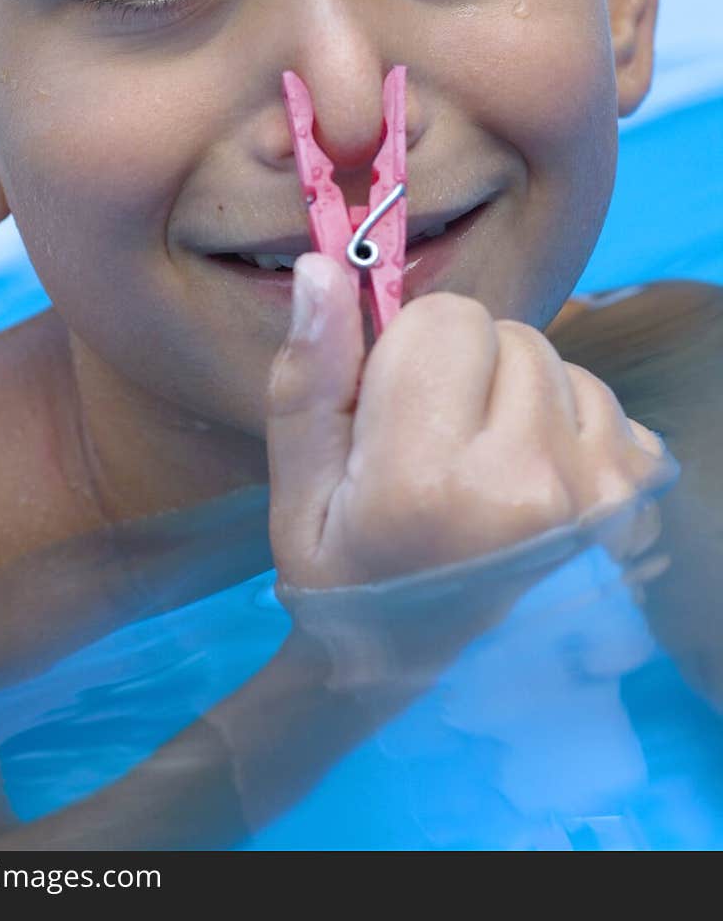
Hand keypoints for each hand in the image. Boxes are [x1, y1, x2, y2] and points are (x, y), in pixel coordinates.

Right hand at [266, 253, 671, 591]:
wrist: (416, 658)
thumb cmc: (345, 567)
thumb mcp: (297, 484)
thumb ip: (309, 374)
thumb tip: (324, 267)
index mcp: (427, 480)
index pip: (447, 318)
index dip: (408, 349)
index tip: (391, 409)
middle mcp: (526, 486)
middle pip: (508, 332)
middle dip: (465, 366)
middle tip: (434, 440)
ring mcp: (592, 498)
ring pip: (557, 360)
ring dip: (517, 390)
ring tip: (480, 459)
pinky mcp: (629, 503)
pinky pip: (602, 399)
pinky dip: (566, 420)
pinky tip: (529, 473)